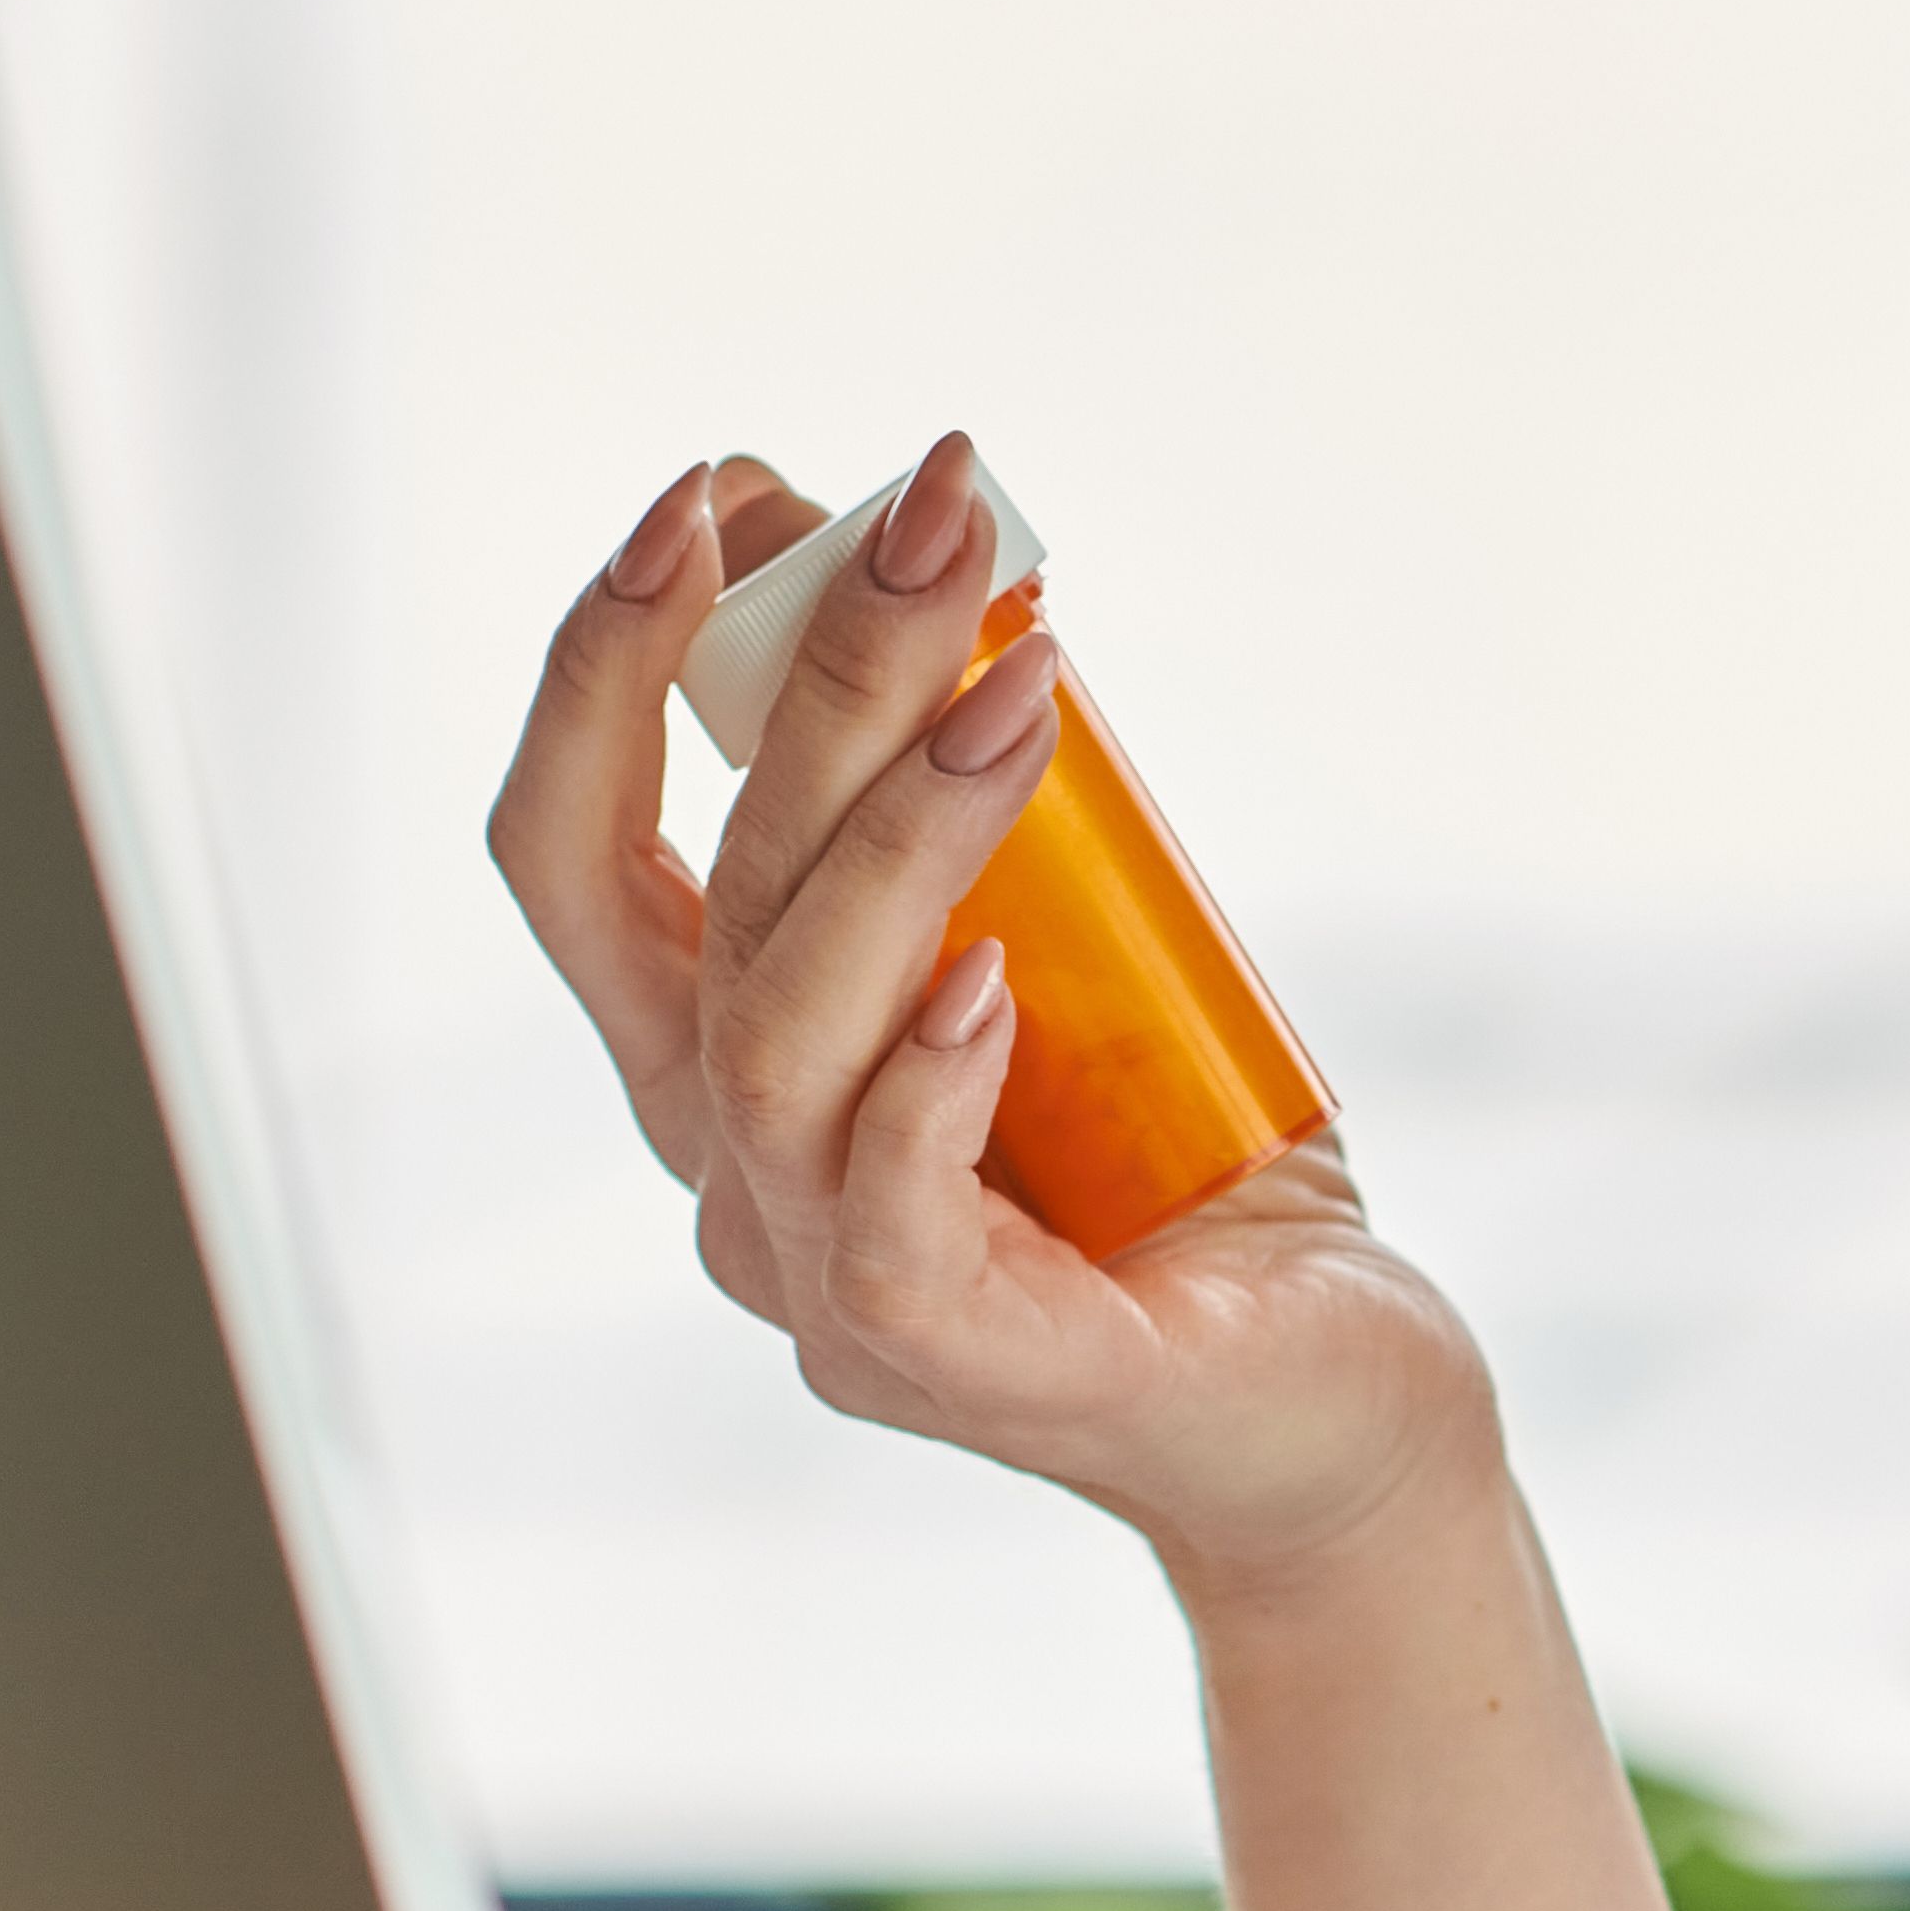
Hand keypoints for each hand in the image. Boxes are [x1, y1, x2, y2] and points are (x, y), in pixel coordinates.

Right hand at [488, 436, 1487, 1594]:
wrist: (1331, 1418)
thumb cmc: (1199, 1170)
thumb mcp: (1078, 942)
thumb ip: (980, 802)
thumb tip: (941, 568)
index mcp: (723, 1062)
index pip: (578, 850)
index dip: (599, 671)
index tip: (704, 492)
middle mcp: (733, 1172)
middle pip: (695, 899)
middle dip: (800, 680)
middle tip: (934, 516)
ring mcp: (819, 1283)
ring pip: (781, 1033)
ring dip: (893, 832)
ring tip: (1019, 684)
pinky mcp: (950, 1364)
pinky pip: (880, 1221)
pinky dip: (922, 1085)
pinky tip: (985, 981)